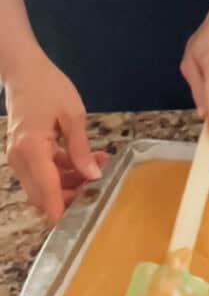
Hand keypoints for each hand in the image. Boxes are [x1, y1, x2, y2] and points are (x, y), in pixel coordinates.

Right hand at [5, 48, 107, 224]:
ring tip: (100, 164)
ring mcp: (19, 158)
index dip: (62, 212)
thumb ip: (80, 148)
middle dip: (72, 196)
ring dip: (70, 182)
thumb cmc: (48, 87)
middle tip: (101, 184)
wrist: (23, 70)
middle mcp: (21, 160)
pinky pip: (42, 172)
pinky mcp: (23, 153)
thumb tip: (92, 175)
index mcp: (32, 151)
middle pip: (44, 195)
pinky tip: (86, 158)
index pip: (46, 192)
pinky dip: (62, 171)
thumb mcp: (73, 115)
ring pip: (44, 186)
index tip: (80, 224)